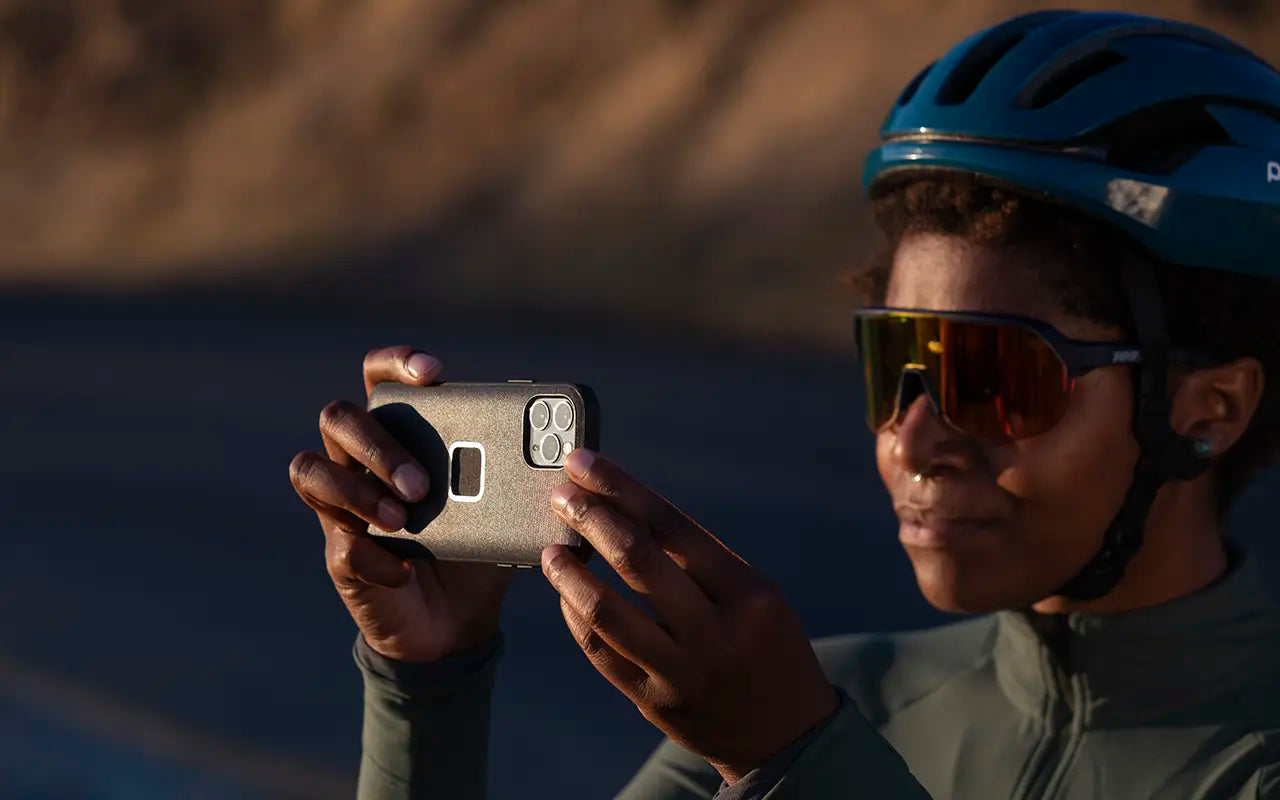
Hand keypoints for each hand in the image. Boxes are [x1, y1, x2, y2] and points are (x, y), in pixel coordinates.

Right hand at [289, 346, 512, 661]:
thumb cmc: (478, 551)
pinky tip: (405, 571)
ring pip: (312, 469)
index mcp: (402, 434)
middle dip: (379, 445)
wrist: (457, 624)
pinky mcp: (341, 554)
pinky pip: (339, 542)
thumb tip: (565, 459)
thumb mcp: (505, 511)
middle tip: (422, 482)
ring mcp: (343, 506)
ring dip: (359, 491)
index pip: (380, 376)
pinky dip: (375, 557)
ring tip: (405, 520)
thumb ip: (522, 481)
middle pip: (338, 417)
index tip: (433, 372)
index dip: (397, 362)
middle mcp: (362, 461)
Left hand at [540, 449, 838, 783]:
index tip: (584, 464)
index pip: (672, 525)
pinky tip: (566, 595)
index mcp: (748, 592)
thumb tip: (623, 513)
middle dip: (590, 518)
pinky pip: (602, 652)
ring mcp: (683, 671)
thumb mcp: (758, 597)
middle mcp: (716, 631)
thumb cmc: (768, 648)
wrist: (788, 736)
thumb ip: (699, 562)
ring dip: (569, 573)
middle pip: (637, 560)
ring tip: (550, 549)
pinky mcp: (656, 701)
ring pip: (607, 611)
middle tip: (560, 494)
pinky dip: (577, 617)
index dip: (621, 488)